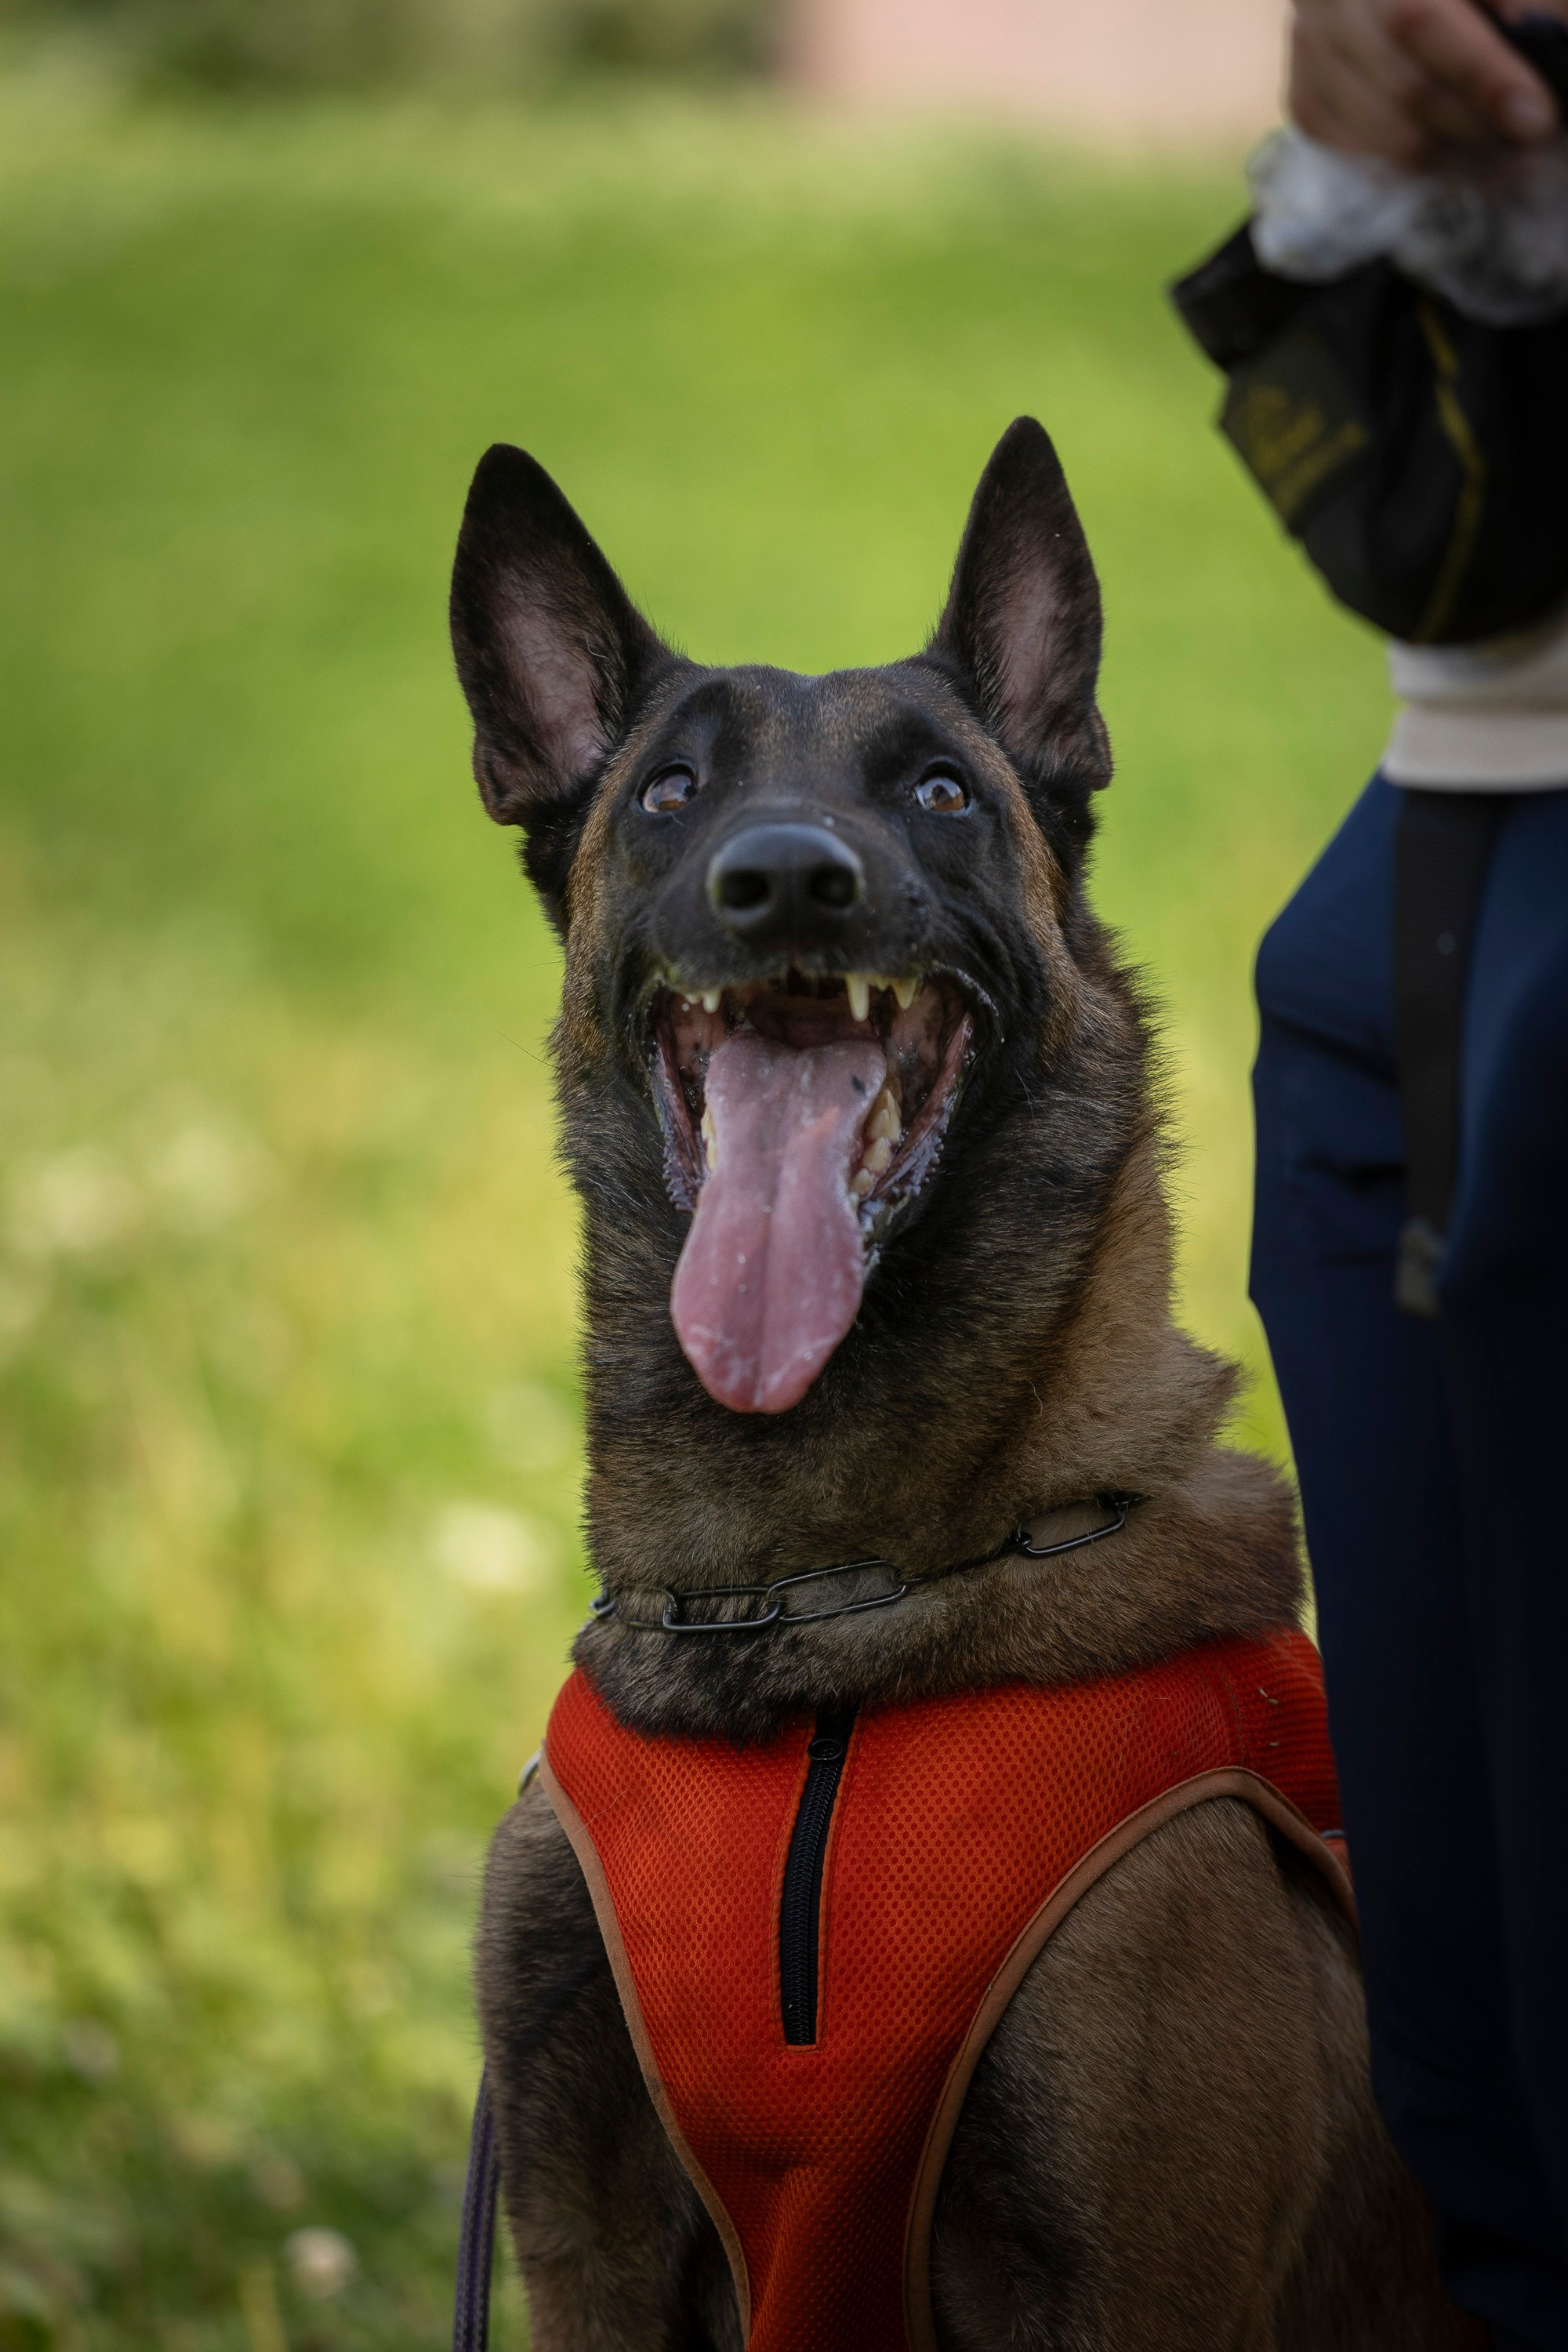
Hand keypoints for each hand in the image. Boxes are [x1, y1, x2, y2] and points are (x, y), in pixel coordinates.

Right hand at [1290, 0, 1565, 166]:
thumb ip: (1519, 1)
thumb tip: (1539, 51)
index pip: (1417, 21)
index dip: (1482, 76)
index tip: (1534, 118)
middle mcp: (1332, 3)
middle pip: (1404, 90)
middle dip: (1477, 128)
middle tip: (1524, 146)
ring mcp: (1308, 52)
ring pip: (1383, 135)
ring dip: (1452, 159)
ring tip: (1497, 160)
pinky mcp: (1302, 95)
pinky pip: (1356, 154)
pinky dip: (1410, 166)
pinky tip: (1448, 158)